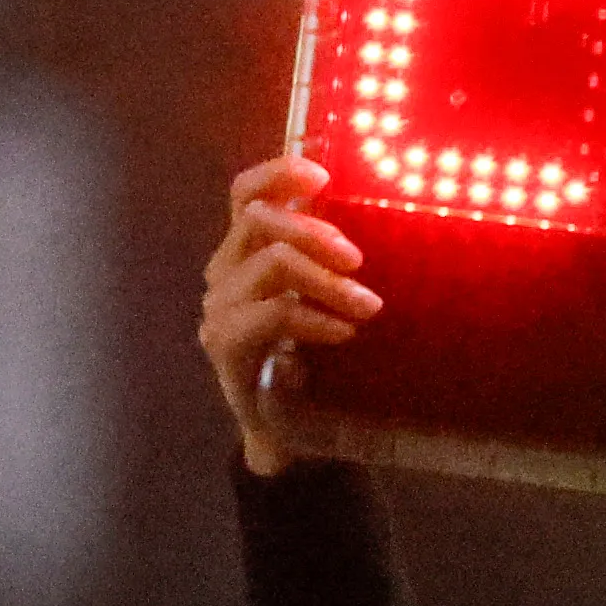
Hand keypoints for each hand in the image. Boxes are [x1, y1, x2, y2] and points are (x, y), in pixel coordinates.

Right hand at [199, 153, 381, 476]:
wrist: (290, 433)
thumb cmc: (315, 359)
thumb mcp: (328, 299)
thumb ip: (335, 260)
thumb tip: (386, 216)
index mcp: (245, 253)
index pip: (245, 192)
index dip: (279, 173)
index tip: (324, 176)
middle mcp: (224, 273)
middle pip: (258, 218)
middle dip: (315, 231)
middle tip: (359, 261)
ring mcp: (219, 309)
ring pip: (270, 263)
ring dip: (326, 280)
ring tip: (366, 306)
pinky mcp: (224, 345)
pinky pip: (274, 313)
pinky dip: (315, 318)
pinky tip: (344, 333)